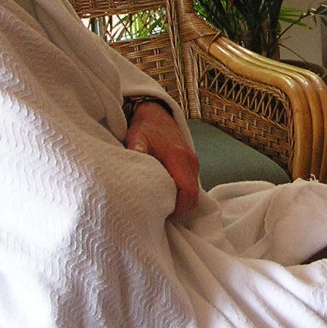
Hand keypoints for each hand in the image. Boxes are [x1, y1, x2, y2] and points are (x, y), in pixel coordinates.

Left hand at [125, 101, 199, 217]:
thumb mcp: (136, 138)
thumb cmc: (144, 128)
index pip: (187, 191)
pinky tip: (166, 195)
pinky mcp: (192, 164)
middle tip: (159, 213)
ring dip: (181, 202)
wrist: (156, 114)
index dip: (178, 207)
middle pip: (193, 196)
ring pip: (194, 192)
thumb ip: (136, 150)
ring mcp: (193, 163)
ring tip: (161, 205)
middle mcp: (191, 162)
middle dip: (179, 209)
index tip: (161, 212)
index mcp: (179, 157)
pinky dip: (183, 195)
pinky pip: (192, 185)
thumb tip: (133, 161)